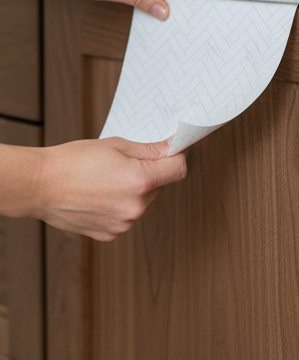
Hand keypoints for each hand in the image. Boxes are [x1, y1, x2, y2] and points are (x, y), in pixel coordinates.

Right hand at [34, 137, 186, 240]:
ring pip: (143, 202)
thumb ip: (150, 150)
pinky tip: (99, 196)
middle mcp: (135, 206)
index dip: (175, 158)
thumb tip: (172, 148)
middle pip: (161, 186)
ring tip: (106, 181)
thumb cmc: (73, 161)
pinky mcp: (109, 234)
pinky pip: (126, 217)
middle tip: (124, 165)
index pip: (179, 169)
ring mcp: (122, 223)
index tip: (169, 153)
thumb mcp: (118, 145)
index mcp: (140, 180)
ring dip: (134, 192)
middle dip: (150, 174)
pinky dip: (119, 207)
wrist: (40, 185)